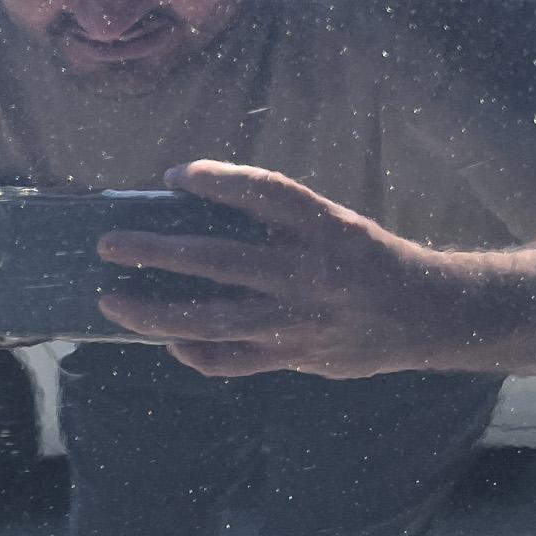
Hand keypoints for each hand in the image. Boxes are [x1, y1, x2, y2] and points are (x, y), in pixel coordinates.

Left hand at [96, 161, 456, 379]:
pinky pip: (230, 361)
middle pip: (217, 260)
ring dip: (153, 312)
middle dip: (155, 252)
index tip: (175, 174)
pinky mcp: (294, 356)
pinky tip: (167, 340)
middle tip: (109, 245)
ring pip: (210, 321)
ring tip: (112, 302)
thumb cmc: (367, 261)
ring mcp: (297, 320)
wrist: (425, 316)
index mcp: (324, 227)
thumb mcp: (334, 225)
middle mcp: (308, 273)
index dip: (218, 180)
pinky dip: (193, 352)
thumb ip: (279, 223)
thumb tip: (197, 214)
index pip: (264, 193)